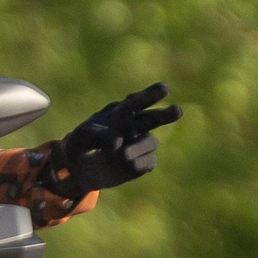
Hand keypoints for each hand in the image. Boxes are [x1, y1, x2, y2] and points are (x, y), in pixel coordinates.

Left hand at [47, 84, 181, 198]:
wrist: (80, 168)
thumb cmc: (81, 144)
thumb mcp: (83, 137)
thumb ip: (99, 136)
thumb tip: (119, 142)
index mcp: (121, 112)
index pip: (137, 101)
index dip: (151, 94)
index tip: (164, 88)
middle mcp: (135, 125)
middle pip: (154, 117)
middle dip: (166, 114)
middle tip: (177, 111)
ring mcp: (140, 143)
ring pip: (150, 142)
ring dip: (137, 148)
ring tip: (121, 156)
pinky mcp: (143, 162)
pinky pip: (148, 161)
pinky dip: (138, 163)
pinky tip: (124, 164)